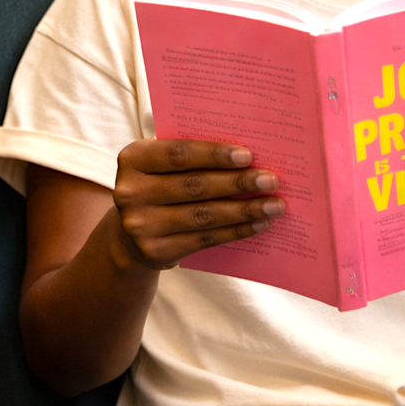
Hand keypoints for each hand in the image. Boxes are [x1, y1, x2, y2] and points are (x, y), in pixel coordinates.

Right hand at [111, 139, 284, 270]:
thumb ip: (191, 157)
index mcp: (133, 159)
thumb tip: (248, 157)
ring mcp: (141, 226)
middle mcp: (131, 193)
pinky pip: (205, 239)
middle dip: (237, 183)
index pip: (178, 154)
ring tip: (274, 205)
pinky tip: (258, 224)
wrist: (130, 234)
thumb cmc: (159, 186)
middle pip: (194, 186)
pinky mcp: (157, 251)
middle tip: (270, 180)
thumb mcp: (161, 166)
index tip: (248, 156)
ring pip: (203, 215)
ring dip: (244, 210)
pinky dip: (236, 231)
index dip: (214, 155)